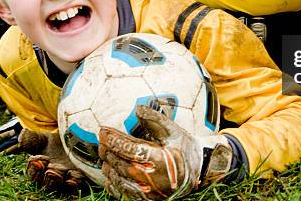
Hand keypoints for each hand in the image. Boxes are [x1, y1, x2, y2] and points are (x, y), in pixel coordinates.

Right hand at [0, 117, 82, 191]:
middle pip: (45, 184)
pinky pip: (76, 184)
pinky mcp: (79, 176)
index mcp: (40, 169)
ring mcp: (65, 178)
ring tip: (58, 174)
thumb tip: (19, 138)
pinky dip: (73, 184)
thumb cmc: (54, 142)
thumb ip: (29, 139)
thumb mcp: (42, 138)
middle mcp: (51, 176)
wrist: (73, 139)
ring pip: (59, 186)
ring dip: (58, 182)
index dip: (34, 169)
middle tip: (48, 170)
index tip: (36, 159)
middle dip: (46, 178)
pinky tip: (72, 180)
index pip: (33, 173)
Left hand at [98, 105, 232, 199]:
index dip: (114, 140)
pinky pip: (126, 194)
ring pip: (122, 181)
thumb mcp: (174, 131)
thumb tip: (137, 108)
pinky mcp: (149, 200)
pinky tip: (110, 174)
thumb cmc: (185, 147)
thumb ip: (155, 120)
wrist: (199, 170)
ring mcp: (151, 192)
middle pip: (123, 165)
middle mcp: (155, 179)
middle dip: (108, 152)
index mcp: (161, 160)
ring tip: (104, 155)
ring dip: (109, 168)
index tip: (103, 131)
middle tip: (100, 142)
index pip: (131, 149)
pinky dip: (115, 184)